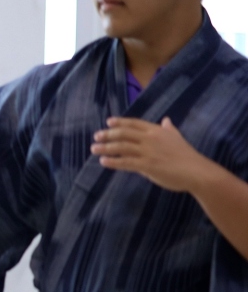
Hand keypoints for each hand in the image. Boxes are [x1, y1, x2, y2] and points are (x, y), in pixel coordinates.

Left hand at [91, 116, 214, 192]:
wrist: (197, 171)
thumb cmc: (187, 156)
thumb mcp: (177, 137)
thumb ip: (168, 129)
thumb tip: (166, 120)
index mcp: (157, 130)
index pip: (134, 123)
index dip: (120, 122)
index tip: (108, 122)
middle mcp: (150, 138)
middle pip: (124, 133)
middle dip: (108, 134)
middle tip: (96, 136)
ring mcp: (148, 152)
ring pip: (121, 147)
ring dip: (106, 147)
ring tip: (94, 149)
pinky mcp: (147, 165)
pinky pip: (125, 162)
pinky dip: (112, 161)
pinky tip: (103, 162)